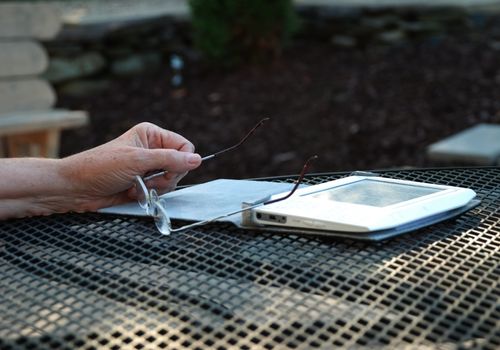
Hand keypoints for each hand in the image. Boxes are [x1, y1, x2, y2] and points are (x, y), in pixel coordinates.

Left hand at [61, 122, 201, 210]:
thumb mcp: (137, 160)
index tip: (165, 170)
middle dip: (165, 177)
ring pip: (172, 181)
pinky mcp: (143, 183)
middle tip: (146, 179)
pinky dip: (148, 195)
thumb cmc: (99, 167)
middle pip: (180, 166)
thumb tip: (197, 160)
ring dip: (155, 188)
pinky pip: (160, 191)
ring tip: (135, 186)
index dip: (180, 161)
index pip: (184, 147)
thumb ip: (169, 160)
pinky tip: (132, 192)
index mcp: (151, 135)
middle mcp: (152, 149)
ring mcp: (148, 168)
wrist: (75, 188)